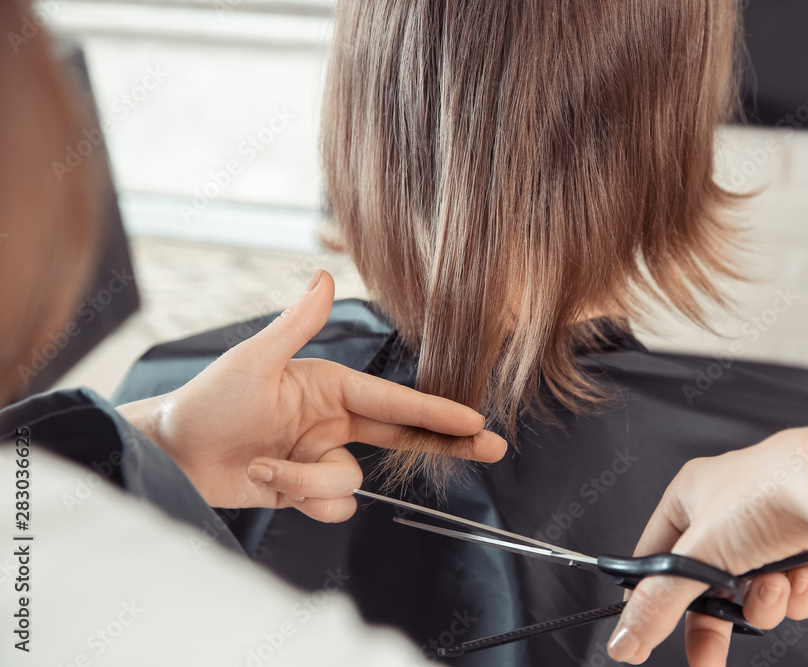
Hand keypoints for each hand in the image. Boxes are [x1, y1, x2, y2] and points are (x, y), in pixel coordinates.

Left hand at [119, 270, 506, 521]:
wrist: (173, 455)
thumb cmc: (209, 400)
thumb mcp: (256, 360)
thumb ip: (298, 323)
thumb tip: (324, 276)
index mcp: (331, 388)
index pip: (395, 402)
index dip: (437, 413)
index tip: (474, 421)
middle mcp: (334, 423)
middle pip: (404, 438)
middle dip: (445, 444)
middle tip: (489, 449)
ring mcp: (321, 458)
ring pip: (348, 483)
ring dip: (304, 481)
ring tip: (262, 463)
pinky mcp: (306, 491)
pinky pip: (330, 507)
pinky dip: (299, 499)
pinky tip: (266, 480)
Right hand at [606, 425, 807, 664]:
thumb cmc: (765, 494)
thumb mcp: (698, 555)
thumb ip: (658, 603)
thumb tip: (624, 640)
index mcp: (691, 492)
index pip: (659, 553)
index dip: (655, 595)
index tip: (651, 633)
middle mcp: (731, 505)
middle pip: (710, 580)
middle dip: (717, 619)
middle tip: (708, 659)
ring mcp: (773, 523)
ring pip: (755, 587)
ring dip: (764, 601)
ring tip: (775, 589)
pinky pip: (794, 585)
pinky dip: (797, 591)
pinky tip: (802, 580)